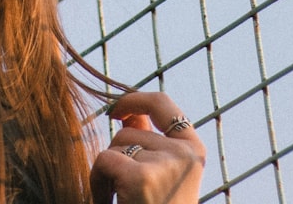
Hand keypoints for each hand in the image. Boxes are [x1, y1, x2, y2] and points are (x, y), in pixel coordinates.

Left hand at [89, 91, 205, 203]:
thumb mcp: (159, 175)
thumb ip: (148, 141)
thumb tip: (128, 112)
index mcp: (194, 151)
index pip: (163, 103)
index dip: (134, 98)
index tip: (115, 110)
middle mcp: (186, 154)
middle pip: (130, 130)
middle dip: (117, 155)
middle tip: (124, 190)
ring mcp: (166, 164)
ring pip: (115, 146)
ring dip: (107, 172)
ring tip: (121, 200)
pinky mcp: (142, 177)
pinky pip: (104, 160)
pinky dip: (98, 182)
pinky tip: (110, 203)